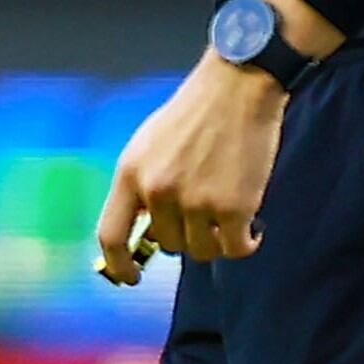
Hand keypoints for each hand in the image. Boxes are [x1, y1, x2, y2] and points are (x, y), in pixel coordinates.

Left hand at [93, 54, 287, 283]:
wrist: (239, 85)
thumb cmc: (197, 111)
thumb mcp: (150, 144)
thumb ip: (142, 186)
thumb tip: (144, 233)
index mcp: (131, 173)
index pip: (110, 236)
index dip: (118, 265)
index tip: (130, 278)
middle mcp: (158, 191)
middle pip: (168, 246)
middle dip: (187, 236)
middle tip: (206, 213)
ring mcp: (195, 201)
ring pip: (202, 251)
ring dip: (217, 239)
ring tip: (230, 212)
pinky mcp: (232, 207)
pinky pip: (235, 248)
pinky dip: (246, 243)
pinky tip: (252, 227)